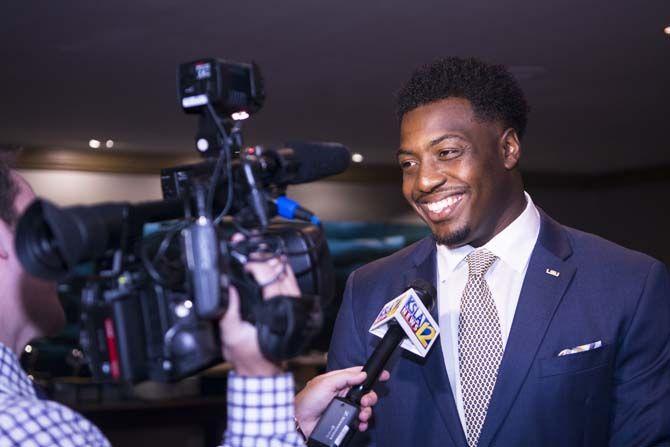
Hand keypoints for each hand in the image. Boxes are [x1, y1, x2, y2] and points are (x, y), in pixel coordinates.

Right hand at [219, 250, 299, 375]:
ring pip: (286, 272)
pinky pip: (288, 280)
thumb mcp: (230, 334)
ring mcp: (291, 303)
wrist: (259, 369)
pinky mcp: (290, 303)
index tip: (243, 261)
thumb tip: (228, 288)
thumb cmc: (247, 355)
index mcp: (274, 310)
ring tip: (254, 253)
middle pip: (279, 270)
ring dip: (270, 261)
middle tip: (246, 250)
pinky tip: (267, 263)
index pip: (269, 277)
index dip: (256, 264)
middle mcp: (286, 304)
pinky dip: (277, 269)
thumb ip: (228, 312)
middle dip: (262, 257)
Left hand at [294, 366, 389, 437]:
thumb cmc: (307, 400)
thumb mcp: (326, 383)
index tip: (383, 375)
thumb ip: (345, 377)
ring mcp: (344, 408)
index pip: (358, 374)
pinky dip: (363, 423)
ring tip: (362, 414)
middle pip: (365, 393)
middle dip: (370, 397)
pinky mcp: (344, 421)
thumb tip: (362, 374)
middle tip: (366, 401)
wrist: (300, 422)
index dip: (371, 374)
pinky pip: (359, 421)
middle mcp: (343, 394)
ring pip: (364, 408)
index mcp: (338, 381)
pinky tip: (360, 423)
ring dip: (367, 411)